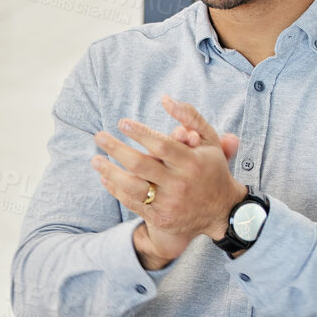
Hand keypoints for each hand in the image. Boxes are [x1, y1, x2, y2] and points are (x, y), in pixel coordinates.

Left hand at [91, 96, 243, 269]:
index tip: (122, 123)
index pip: (161, 145)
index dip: (140, 133)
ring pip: (132, 187)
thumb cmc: (211, 169)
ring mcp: (169, 203)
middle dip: (116, 149)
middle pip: (141, 165)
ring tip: (95, 159)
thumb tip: (165, 99)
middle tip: (99, 136)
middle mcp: (179, 183)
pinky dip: (116, 190)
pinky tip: (105, 178)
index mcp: (192, 163)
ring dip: (110, 172)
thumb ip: (190, 117)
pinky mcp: (160, 217)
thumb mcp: (209, 140)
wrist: (221, 211)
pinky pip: (132, 203)